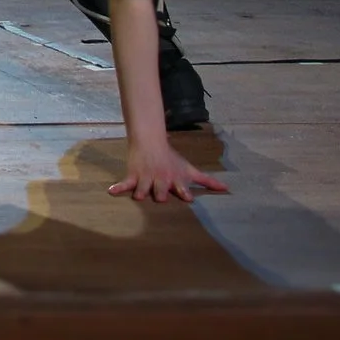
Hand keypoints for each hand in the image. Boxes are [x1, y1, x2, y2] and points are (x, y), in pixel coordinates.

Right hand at [109, 139, 228, 202]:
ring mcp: (146, 178)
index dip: (184, 192)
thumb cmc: (172, 159)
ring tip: (139, 195)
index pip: (181, 188)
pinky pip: (126, 183)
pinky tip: (112, 191)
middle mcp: (161, 180)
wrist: (151, 141)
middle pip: (161, 192)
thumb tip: (227, 189)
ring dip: (142, 192)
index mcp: (175, 180)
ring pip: (143, 189)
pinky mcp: (134, 176)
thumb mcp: (190, 170)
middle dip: (160, 194)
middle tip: (161, 196)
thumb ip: (207, 181)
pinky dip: (119, 187)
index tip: (188, 197)